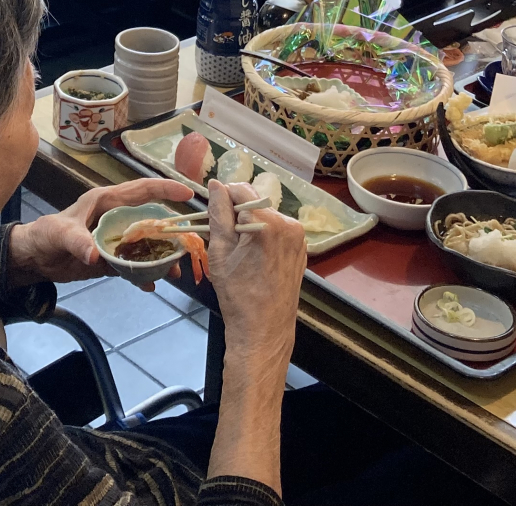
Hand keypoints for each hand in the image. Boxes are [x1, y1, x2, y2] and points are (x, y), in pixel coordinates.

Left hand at [6, 178, 193, 287]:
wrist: (33, 259)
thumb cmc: (45, 235)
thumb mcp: (59, 234)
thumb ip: (77, 241)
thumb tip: (95, 254)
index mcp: (107, 202)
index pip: (142, 190)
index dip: (166, 190)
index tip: (189, 194)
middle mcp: (115, 217)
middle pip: (151, 219)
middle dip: (171, 231)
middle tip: (188, 245)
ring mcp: (115, 238)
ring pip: (146, 243)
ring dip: (160, 256)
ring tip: (173, 271)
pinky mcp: (111, 258)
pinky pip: (133, 264)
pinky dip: (143, 273)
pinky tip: (150, 284)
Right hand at [207, 181, 305, 379]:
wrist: (264, 330)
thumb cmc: (238, 295)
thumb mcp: (220, 252)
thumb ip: (218, 214)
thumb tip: (215, 184)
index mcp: (267, 223)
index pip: (241, 189)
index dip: (223, 198)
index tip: (214, 215)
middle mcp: (289, 224)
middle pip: (255, 201)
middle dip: (237, 213)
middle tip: (225, 240)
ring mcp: (299, 237)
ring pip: (266, 215)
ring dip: (251, 224)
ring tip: (240, 252)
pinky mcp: (301, 249)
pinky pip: (278, 230)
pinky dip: (264, 235)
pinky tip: (256, 258)